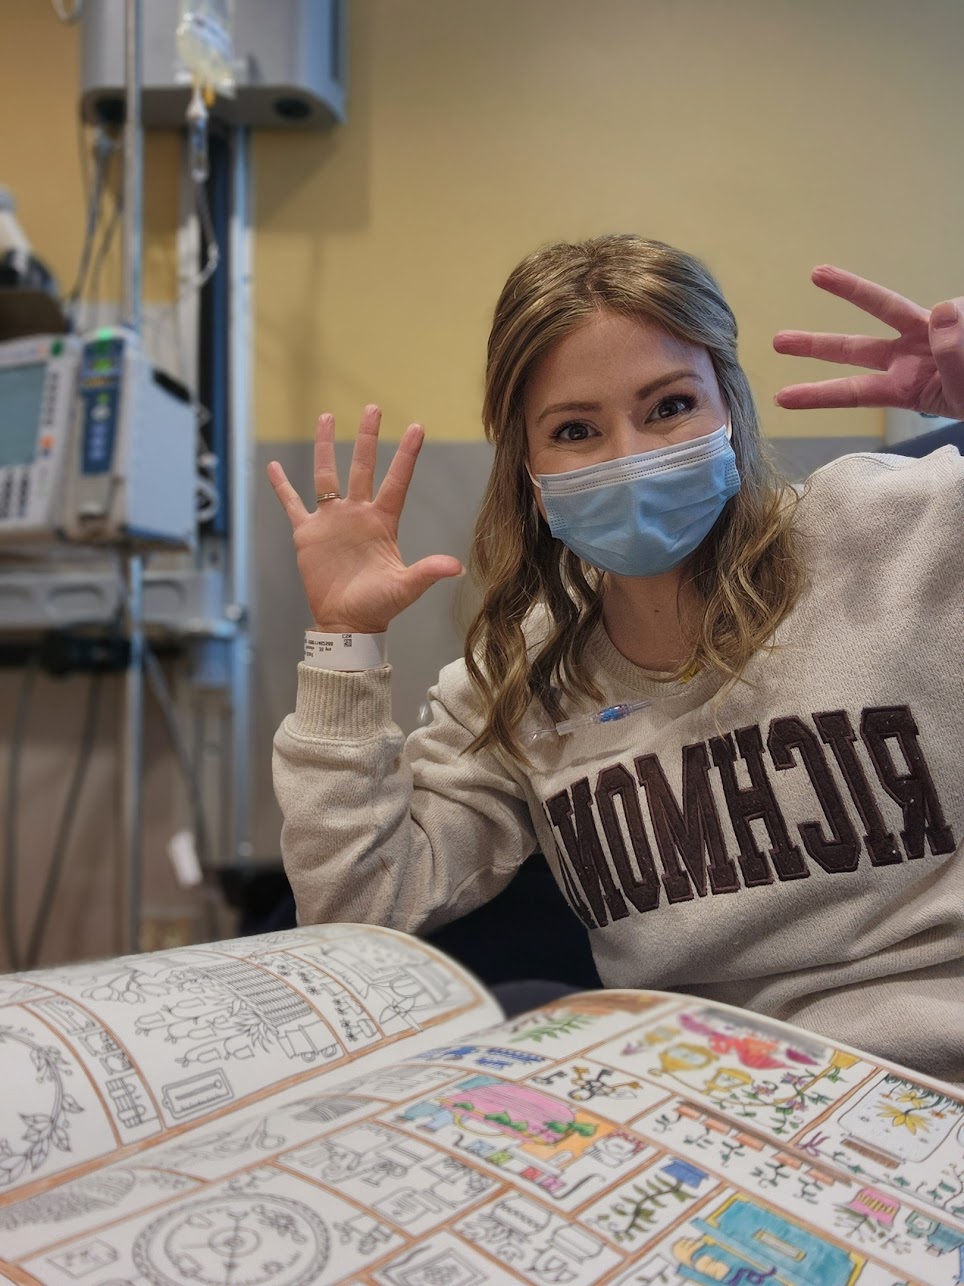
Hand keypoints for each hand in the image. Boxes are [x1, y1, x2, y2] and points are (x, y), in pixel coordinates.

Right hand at [267, 405, 462, 633]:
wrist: (347, 623)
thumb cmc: (379, 606)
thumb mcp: (406, 587)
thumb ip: (428, 571)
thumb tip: (458, 567)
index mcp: (383, 522)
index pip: (397, 481)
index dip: (406, 455)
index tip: (417, 427)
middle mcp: (358, 514)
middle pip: (362, 466)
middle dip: (367, 438)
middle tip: (372, 408)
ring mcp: (332, 521)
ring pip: (327, 475)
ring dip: (325, 447)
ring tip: (326, 416)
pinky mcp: (308, 534)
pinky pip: (293, 505)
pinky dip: (283, 487)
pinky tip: (274, 468)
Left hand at [773, 265, 963, 419]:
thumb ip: (953, 354)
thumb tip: (939, 311)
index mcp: (907, 388)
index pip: (855, 392)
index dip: (818, 394)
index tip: (781, 398)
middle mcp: (911, 357)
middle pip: (854, 348)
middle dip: (815, 344)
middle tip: (775, 341)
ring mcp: (931, 331)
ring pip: (885, 306)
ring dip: (849, 290)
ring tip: (815, 274)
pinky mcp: (953, 310)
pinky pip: (955, 310)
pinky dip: (963, 319)